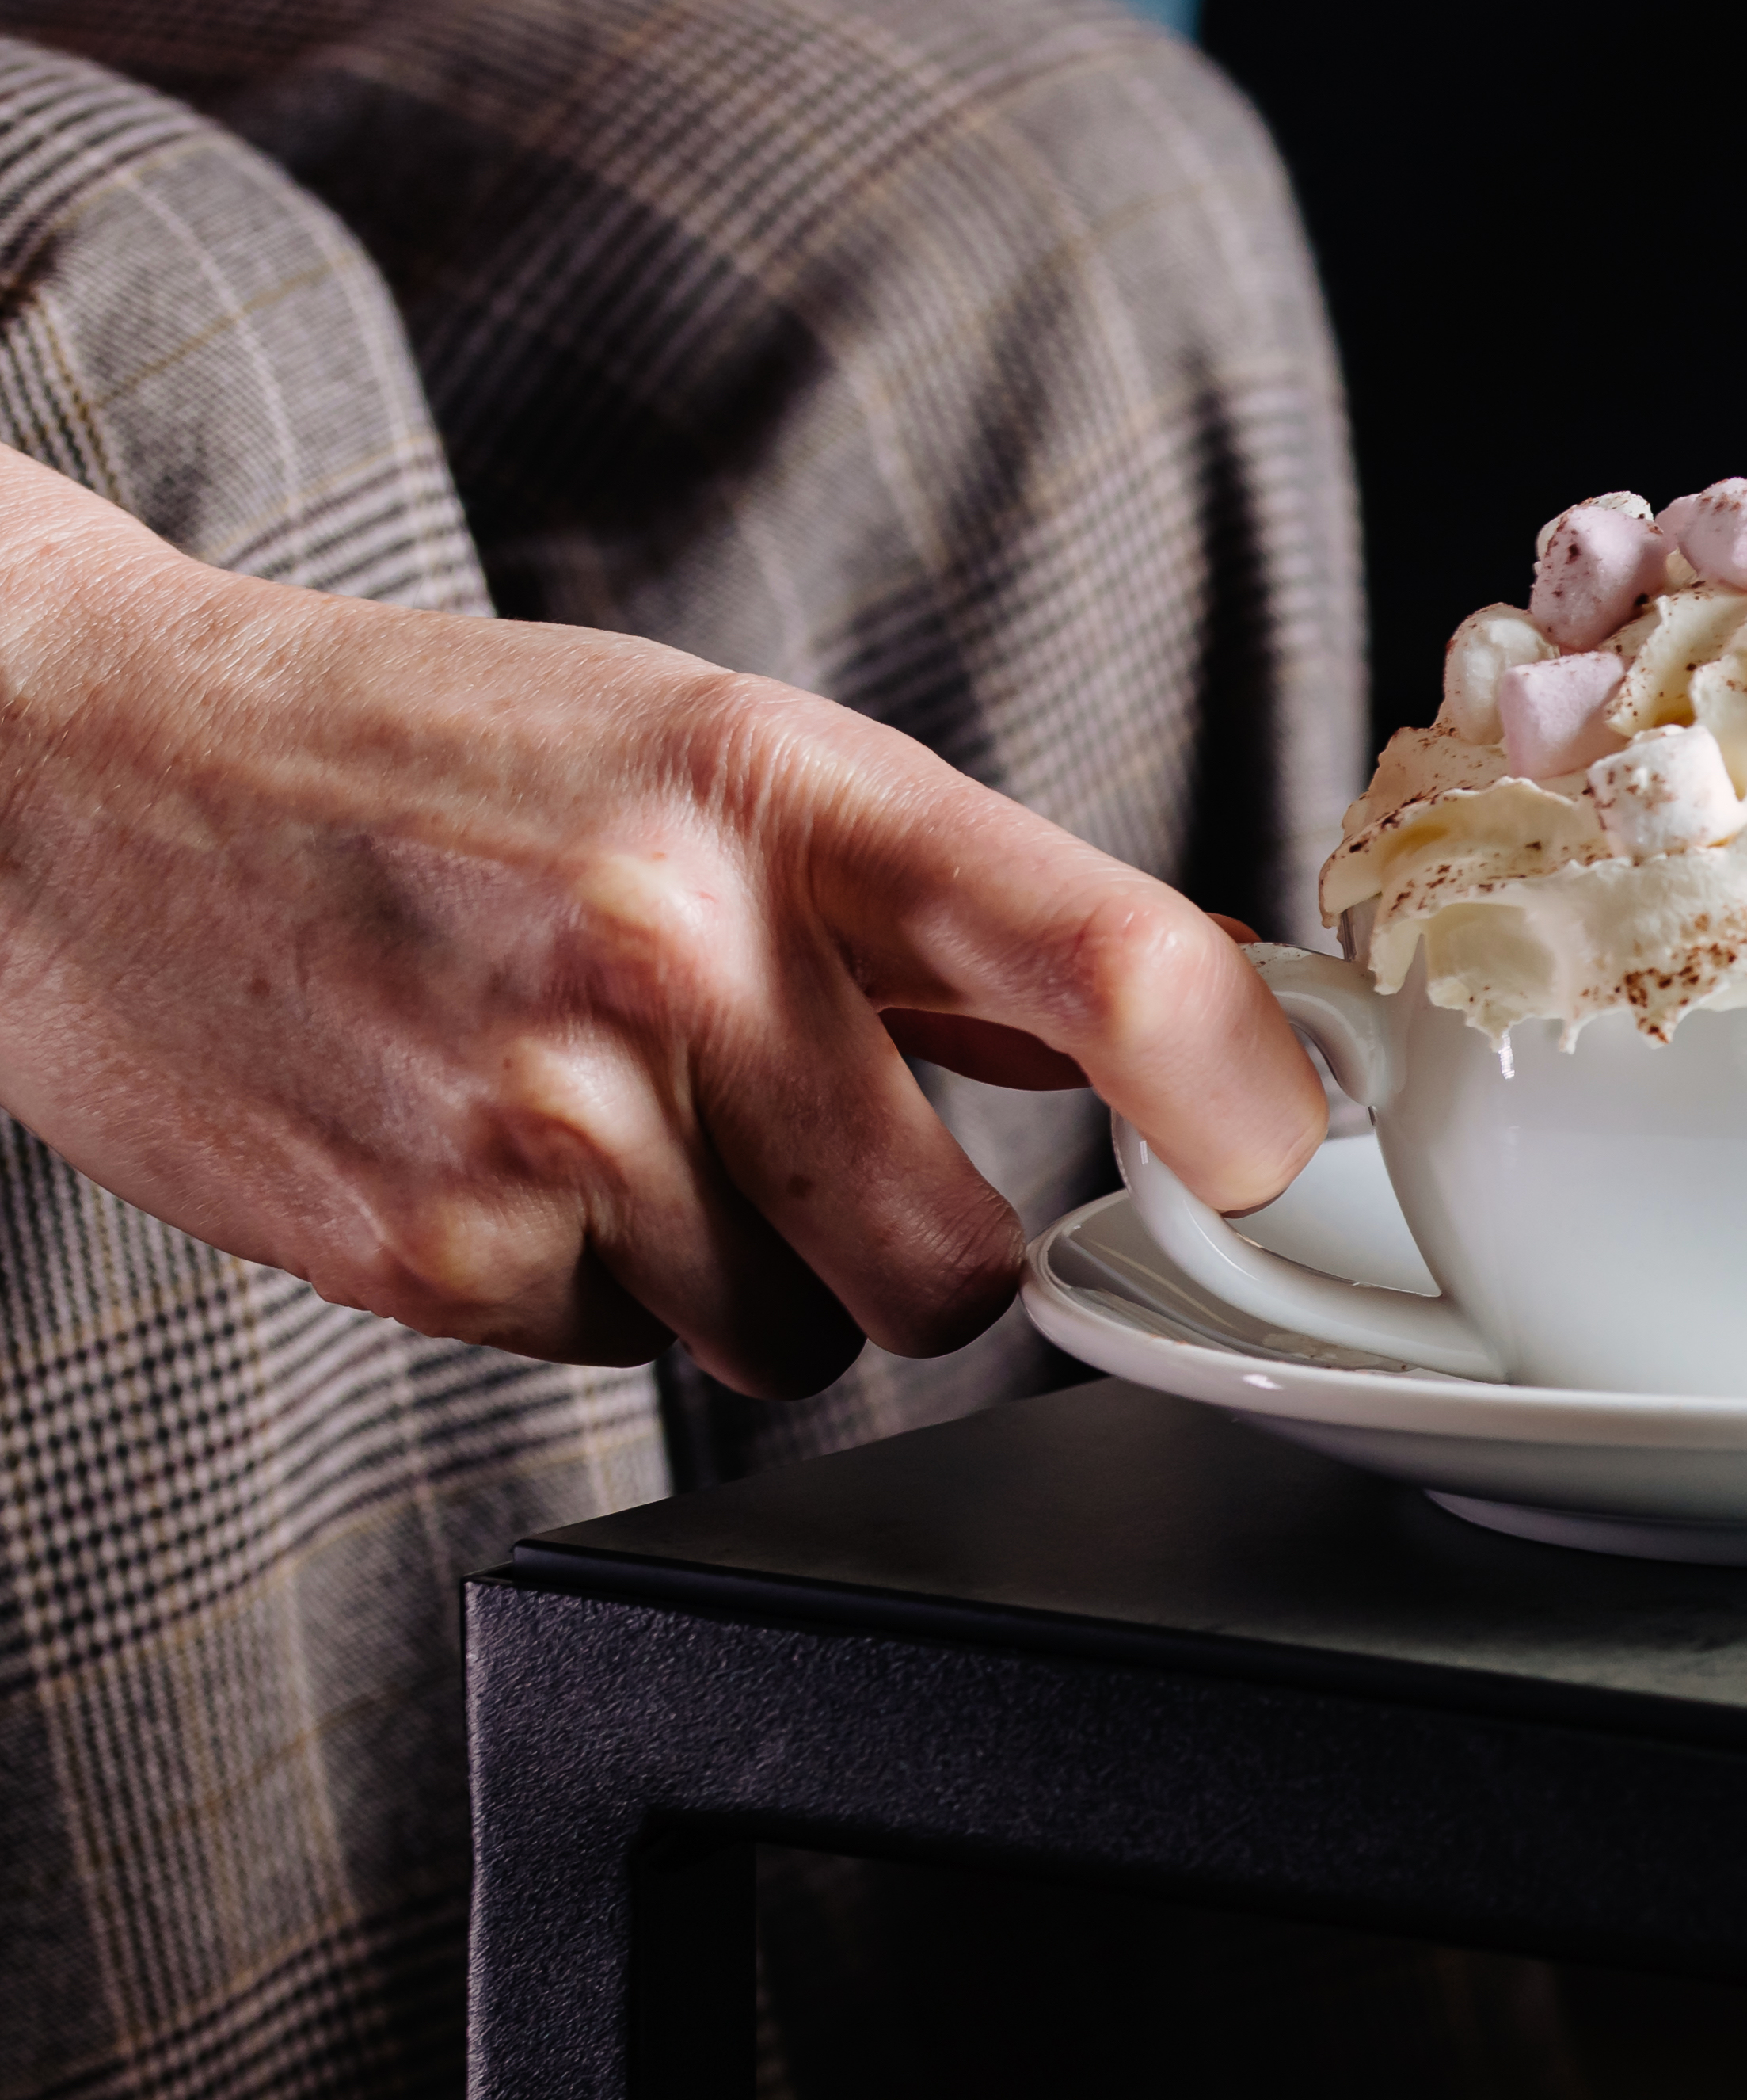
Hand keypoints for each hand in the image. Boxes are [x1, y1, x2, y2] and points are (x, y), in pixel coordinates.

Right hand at [0, 455, 1326, 1395]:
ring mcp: (549, 1109)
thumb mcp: (705, 750)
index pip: (1105, 954)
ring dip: (728, 1267)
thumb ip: (946, 907)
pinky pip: (618, 1350)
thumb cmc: (422, 755)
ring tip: (591, 1106)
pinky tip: (482, 1145)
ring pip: (784, 1338)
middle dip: (917, 1259)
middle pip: (952, 1265)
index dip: (1236, 1090)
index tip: (1274, 1159)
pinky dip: (576, 1282)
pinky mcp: (429, 1245)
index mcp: (784, 791)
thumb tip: (1190, 1020)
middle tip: (820, 1165)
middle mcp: (679, 945)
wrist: (65, 774)